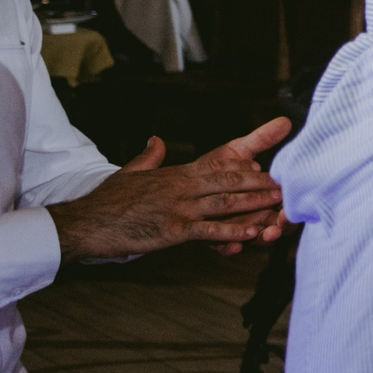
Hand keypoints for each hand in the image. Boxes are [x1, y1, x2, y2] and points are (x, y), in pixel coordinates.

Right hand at [50, 123, 289, 262]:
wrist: (87, 222)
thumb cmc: (107, 201)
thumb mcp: (130, 173)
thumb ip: (149, 157)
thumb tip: (156, 140)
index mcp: (175, 174)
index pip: (216, 166)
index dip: (243, 167)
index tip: (264, 167)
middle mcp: (181, 188)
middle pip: (229, 181)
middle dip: (259, 183)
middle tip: (285, 185)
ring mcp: (179, 209)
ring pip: (225, 203)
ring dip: (255, 204)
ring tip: (279, 205)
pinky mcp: (173, 230)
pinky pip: (209, 230)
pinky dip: (232, 231)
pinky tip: (251, 232)